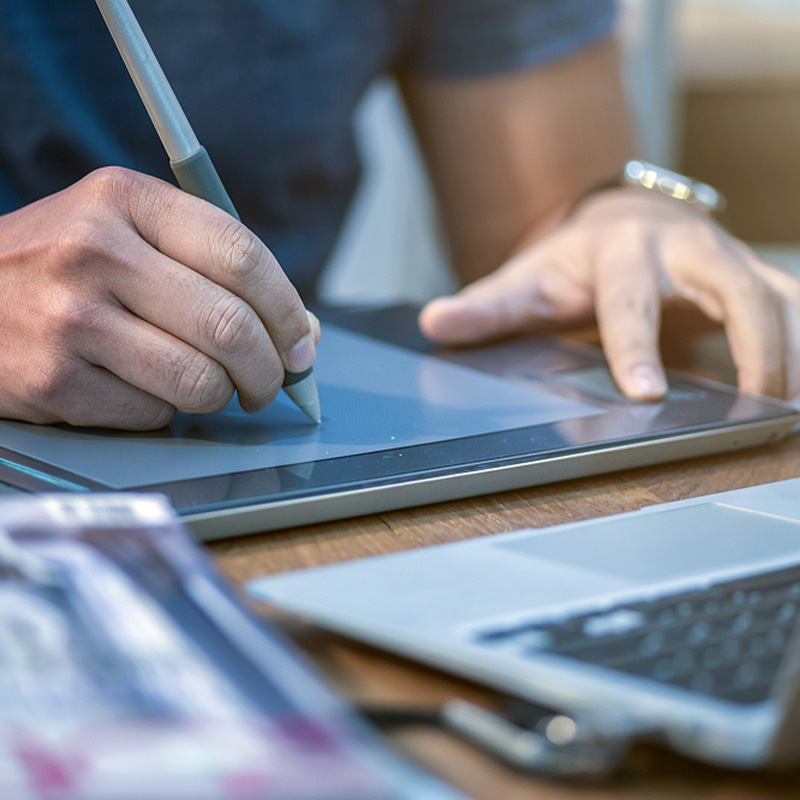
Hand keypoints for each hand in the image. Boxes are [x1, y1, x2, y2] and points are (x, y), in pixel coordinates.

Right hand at [0, 167, 318, 428]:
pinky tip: (142, 389)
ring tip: (212, 388)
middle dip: (270, 370)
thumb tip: (303, 334)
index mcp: (127, 199)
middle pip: (231, 326)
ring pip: (200, 381)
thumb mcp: (131, 232)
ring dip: (222, 396)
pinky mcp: (54, 380)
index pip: (243, 256)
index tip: (301, 343)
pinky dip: (166, 412)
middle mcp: (96, 251)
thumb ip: (216, 270)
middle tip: (270, 383)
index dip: (288, 310)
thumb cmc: (65, 265)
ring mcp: (71, 319)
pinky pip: (155, 414)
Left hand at [419, 187, 799, 402]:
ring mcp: (728, 261)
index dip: (637, 346)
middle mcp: (685, 249)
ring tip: (788, 409)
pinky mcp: (754, 278)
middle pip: (735, 290)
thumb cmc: (571, 260)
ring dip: (793, 350)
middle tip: (756, 404)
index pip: (630, 302)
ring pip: (779, 297)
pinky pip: (794, 307)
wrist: (618, 220)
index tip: (646, 394)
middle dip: (752, 346)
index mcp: (622, 252)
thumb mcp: (526, 280)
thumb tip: (434, 324)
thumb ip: (485, 308)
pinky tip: (796, 391)